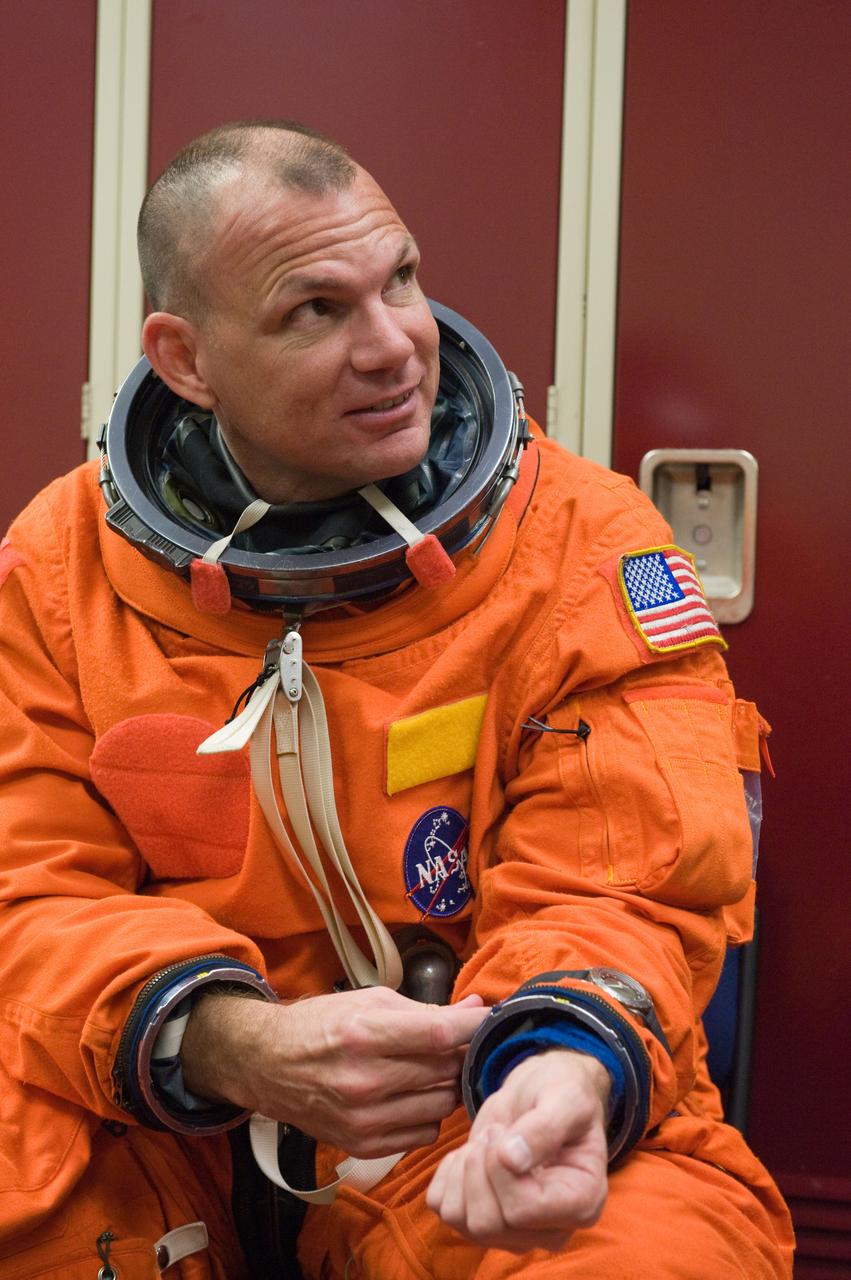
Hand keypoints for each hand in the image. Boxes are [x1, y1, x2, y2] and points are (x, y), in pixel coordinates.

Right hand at [181, 986, 486, 1156]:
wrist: (267, 1065)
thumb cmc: (320, 1025)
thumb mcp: (368, 1000)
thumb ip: (425, 1010)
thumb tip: (475, 1007)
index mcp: (364, 1035)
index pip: (440, 1035)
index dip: (473, 1027)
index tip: (489, 1019)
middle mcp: (364, 1081)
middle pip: (445, 1071)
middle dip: (460, 1054)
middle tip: (458, 1042)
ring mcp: (364, 1119)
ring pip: (441, 1105)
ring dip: (447, 1085)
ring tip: (433, 1068)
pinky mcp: (363, 1145)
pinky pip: (424, 1133)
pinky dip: (429, 1113)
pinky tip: (413, 1094)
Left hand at [426, 1049, 609, 1252]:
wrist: (539, 1096)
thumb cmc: (560, 1094)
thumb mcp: (565, 1097)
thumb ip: (545, 1126)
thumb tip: (512, 1160)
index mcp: (581, 1205)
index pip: (521, 1211)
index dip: (499, 1168)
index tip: (504, 1131)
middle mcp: (550, 1231)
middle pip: (487, 1223)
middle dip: (479, 1167)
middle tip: (494, 1132)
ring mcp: (514, 1231)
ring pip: (461, 1221)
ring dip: (463, 1170)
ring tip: (486, 1142)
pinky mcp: (482, 1221)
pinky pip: (444, 1209)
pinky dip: (448, 1174)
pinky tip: (471, 1153)